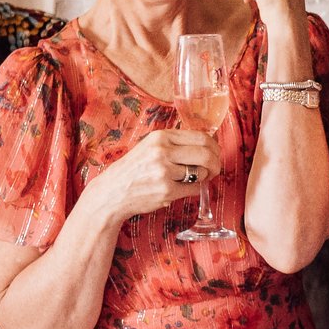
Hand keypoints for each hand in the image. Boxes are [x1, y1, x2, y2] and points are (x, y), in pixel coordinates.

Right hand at [89, 126, 222, 222]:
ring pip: (202, 172)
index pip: (201, 137)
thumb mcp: (150, 147)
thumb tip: (207, 145)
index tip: (215, 154)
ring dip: (204, 177)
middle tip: (214, 170)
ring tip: (196, 179)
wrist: (113, 192)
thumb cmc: (134, 170)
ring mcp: (164, 171)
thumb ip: (174, 143)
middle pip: (206, 154)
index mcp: (160, 137)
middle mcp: (162, 151)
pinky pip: (194, 189)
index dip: (214, 147)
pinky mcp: (166, 190)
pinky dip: (194, 190)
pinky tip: (184, 188)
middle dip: (215, 163)